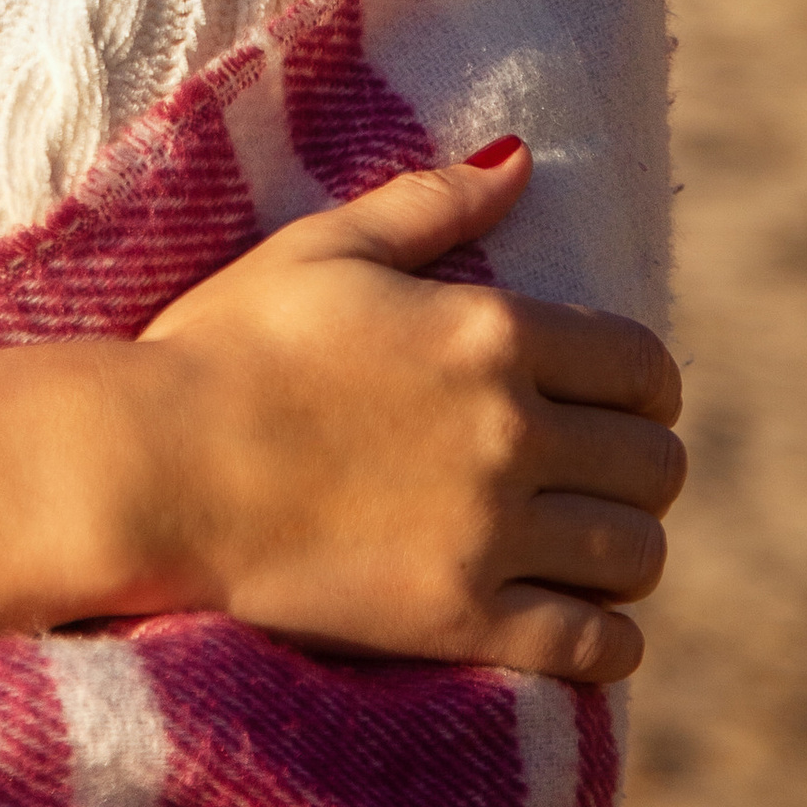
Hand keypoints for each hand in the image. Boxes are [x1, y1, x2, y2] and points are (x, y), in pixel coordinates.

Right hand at [108, 136, 685, 679]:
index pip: (645, 368)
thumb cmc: (222, 346)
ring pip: (635, 554)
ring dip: (621, 552)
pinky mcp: (459, 617)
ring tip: (581, 552)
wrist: (150, 466)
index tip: (616, 406)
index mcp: (493, 330)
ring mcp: (491, 529)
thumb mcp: (322, 249)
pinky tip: (578, 626)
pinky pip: (594, 644)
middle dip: (637, 471)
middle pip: (656, 465)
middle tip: (593, 481)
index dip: (645, 390)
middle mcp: (513, 429)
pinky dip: (606, 640)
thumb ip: (431, 204)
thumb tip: (518, 162)